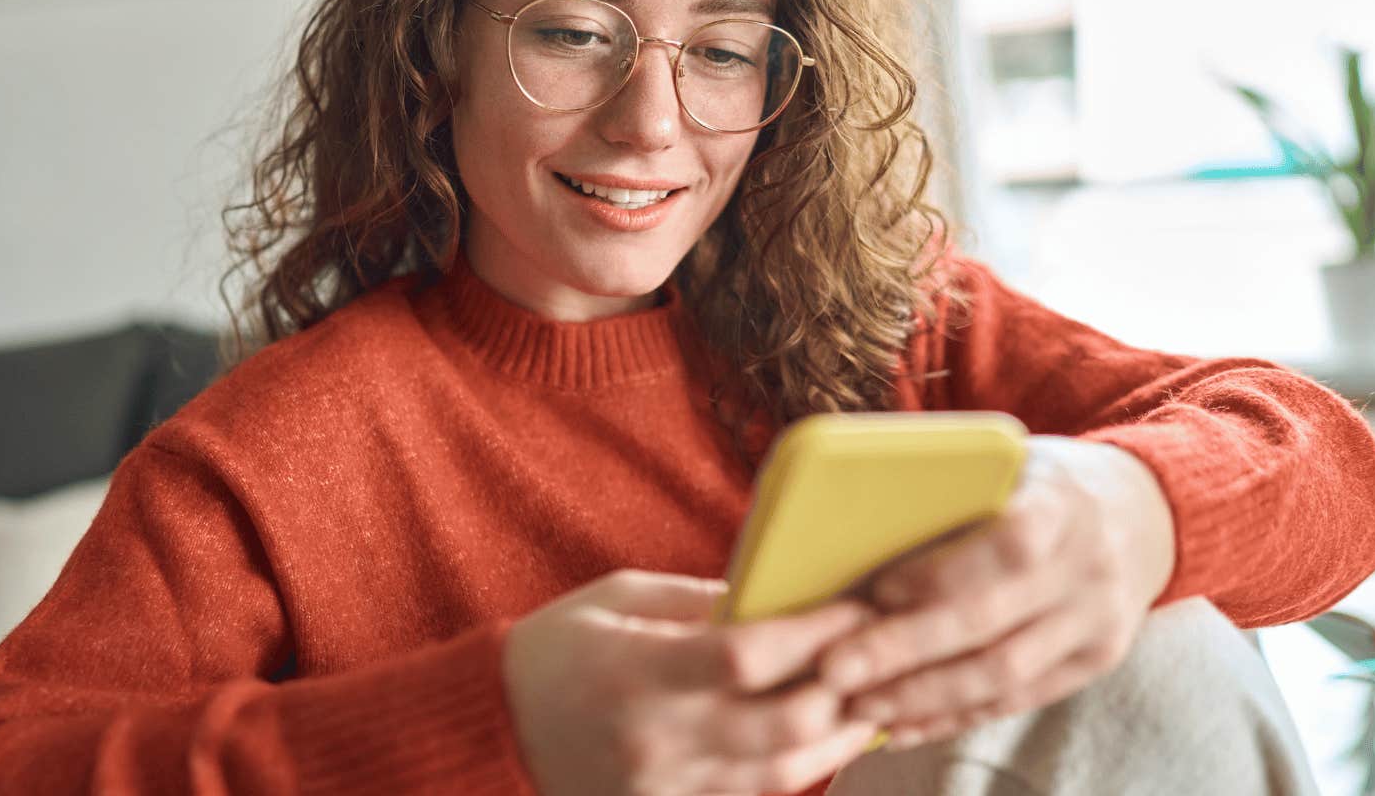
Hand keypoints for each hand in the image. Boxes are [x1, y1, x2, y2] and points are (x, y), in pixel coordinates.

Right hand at [502, 568, 884, 795]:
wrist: (492, 728)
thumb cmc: (557, 648)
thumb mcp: (618, 599)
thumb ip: (698, 600)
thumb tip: (778, 597)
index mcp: (637, 670)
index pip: (747, 656)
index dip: (814, 634)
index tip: (857, 605)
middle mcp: (654, 737)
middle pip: (781, 726)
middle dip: (844, 691)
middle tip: (881, 656)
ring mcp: (661, 785)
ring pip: (780, 774)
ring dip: (838, 739)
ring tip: (873, 703)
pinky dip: (796, 769)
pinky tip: (824, 741)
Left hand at [814, 436, 1176, 750]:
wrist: (1144, 512)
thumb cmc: (1046, 480)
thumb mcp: (1012, 461)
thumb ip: (954, 490)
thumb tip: (852, 524)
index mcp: (1062, 504)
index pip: (1006, 546)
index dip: (940, 574)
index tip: (877, 590)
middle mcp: (1087, 568)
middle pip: (990, 623)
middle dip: (904, 651)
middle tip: (835, 669)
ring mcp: (1097, 622)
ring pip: (1002, 675)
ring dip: (922, 697)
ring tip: (857, 704)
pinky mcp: (1094, 662)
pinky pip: (1018, 700)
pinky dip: (955, 716)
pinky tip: (903, 724)